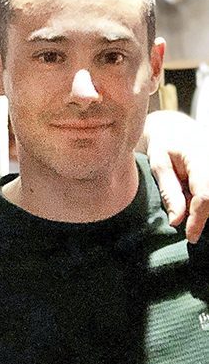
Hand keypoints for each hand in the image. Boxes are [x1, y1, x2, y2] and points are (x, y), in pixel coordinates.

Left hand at [143, 110, 208, 242]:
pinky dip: (206, 202)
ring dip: (206, 210)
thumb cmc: (162, 144)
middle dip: (204, 218)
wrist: (175, 126)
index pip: (205, 195)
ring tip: (191, 220)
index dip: (198, 219)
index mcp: (201, 157)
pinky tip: (194, 208)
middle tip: (190, 232)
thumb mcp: (159, 165)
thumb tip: (176, 221)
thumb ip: (168, 192)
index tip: (189, 237)